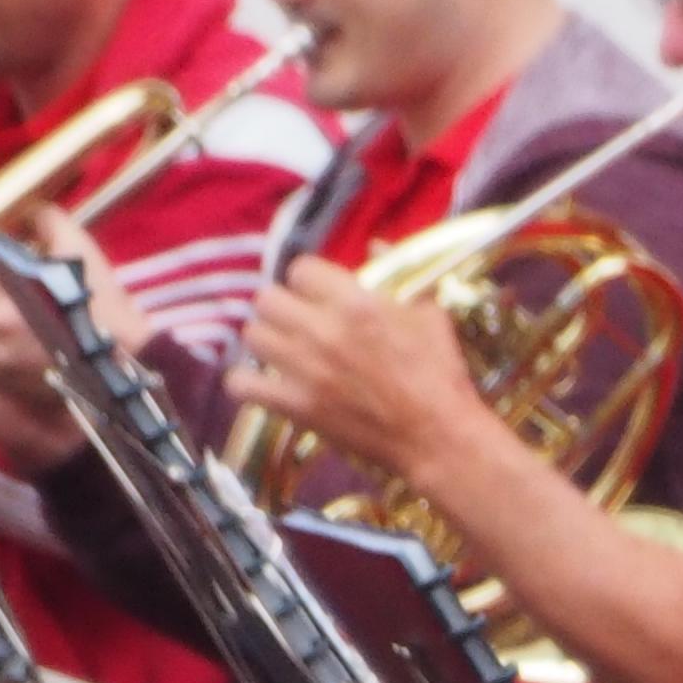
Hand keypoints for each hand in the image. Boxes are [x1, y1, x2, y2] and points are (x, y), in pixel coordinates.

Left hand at [228, 256, 493, 483]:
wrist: (437, 437)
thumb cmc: (440, 375)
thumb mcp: (430, 316)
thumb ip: (400, 276)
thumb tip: (376, 245)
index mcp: (357, 304)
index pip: (301, 269)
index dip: (308, 280)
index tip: (317, 293)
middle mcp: (324, 331)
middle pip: (267, 298)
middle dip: (282, 306)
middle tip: (296, 321)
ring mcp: (305, 370)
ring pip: (253, 335)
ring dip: (267, 339)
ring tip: (282, 350)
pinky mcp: (296, 406)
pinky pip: (242, 384)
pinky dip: (248, 383)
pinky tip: (266, 383)